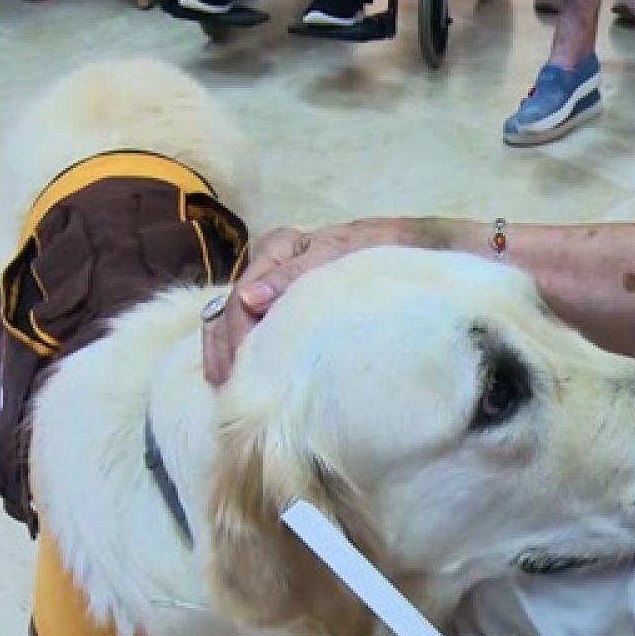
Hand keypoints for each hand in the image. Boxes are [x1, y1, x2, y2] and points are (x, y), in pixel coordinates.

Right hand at [201, 220, 414, 383]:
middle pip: (231, 308)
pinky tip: (228, 377)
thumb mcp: (341, 257)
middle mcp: (268, 265)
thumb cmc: (377, 251)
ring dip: (224, 352)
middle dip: (227, 348)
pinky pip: (243, 326)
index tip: (243, 369)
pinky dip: (232, 349)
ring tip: (226, 388)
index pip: (244, 293)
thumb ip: (295, 276)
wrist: (411, 248)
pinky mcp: (279, 305)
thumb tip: (250, 299)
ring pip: (229, 318)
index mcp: (279, 247)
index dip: (239, 332)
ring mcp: (271, 285)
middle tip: (231, 387)